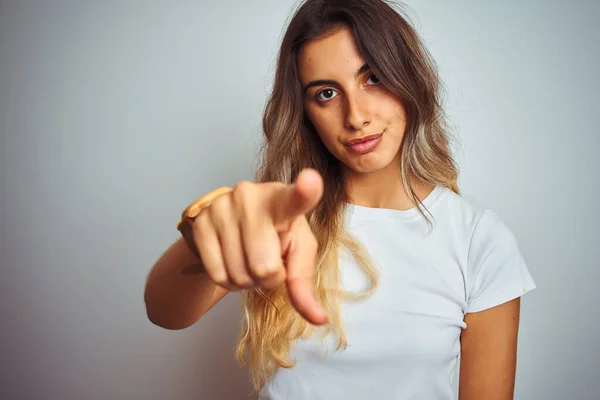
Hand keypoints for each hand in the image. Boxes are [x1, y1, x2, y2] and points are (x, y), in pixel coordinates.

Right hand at [183, 168, 327, 324]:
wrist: (231, 220)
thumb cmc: (275, 233)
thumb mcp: (297, 250)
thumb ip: (305, 281)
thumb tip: (318, 319)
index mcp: (282, 199)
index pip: (295, 198)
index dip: (305, 192)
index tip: (312, 181)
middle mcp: (249, 197)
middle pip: (264, 267)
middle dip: (269, 278)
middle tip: (268, 262)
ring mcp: (221, 208)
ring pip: (240, 275)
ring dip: (248, 281)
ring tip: (249, 259)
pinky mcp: (200, 224)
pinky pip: (218, 275)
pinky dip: (229, 282)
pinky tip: (233, 262)